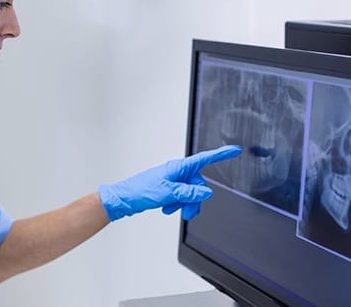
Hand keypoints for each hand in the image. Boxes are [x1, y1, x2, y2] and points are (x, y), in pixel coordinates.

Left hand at [98, 145, 240, 220]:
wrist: (124, 199)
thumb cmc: (141, 191)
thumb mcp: (168, 194)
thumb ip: (189, 193)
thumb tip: (206, 193)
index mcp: (178, 167)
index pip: (204, 159)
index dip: (221, 154)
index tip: (235, 150)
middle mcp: (177, 172)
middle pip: (199, 184)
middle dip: (195, 199)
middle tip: (185, 210)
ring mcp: (172, 180)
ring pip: (190, 193)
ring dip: (184, 204)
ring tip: (172, 209)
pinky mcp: (168, 188)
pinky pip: (181, 197)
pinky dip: (177, 204)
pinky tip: (167, 209)